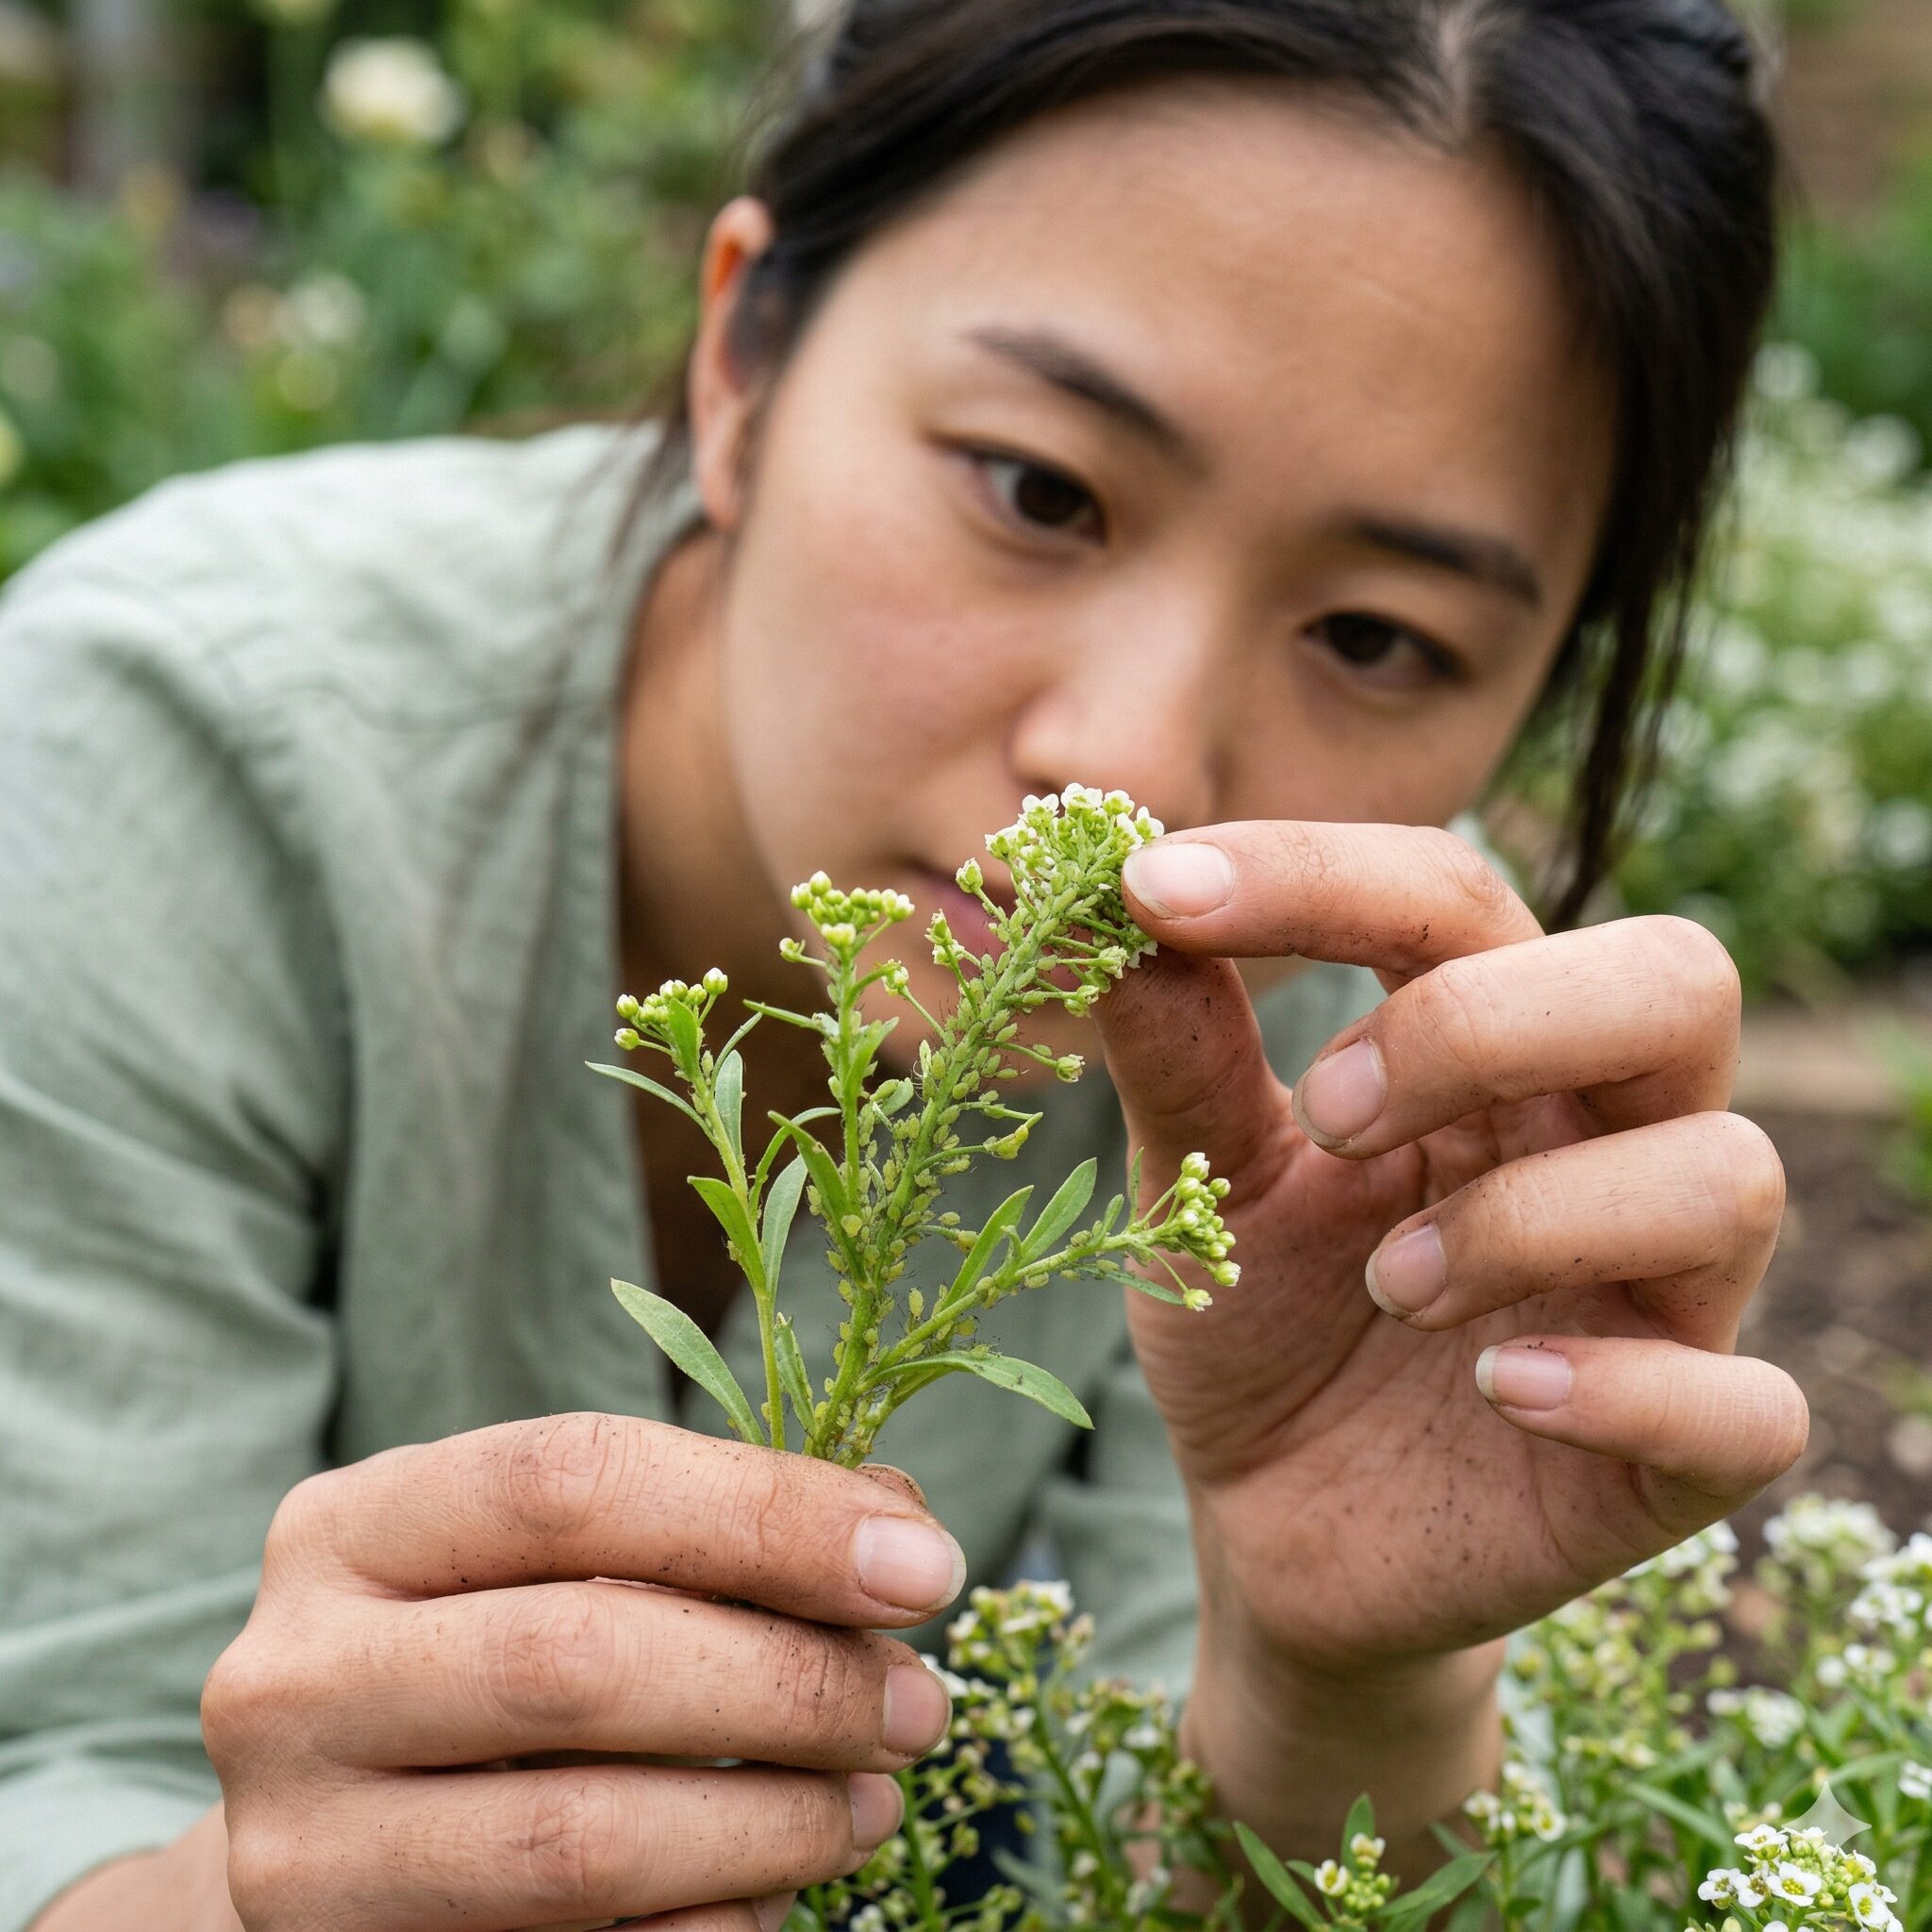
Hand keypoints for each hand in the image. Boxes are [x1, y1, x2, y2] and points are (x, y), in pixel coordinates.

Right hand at [198, 1415, 961, 1930]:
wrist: (336, 1829)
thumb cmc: (485, 1655)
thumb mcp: (561, 1560)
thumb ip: (711, 1526)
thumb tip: (898, 1533)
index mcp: (353, 1525)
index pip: (574, 1478)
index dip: (766, 1516)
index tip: (922, 1565)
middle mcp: (295, 1677)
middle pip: (579, 1658)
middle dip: (790, 1683)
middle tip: (914, 1704)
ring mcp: (302, 1850)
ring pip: (579, 1839)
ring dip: (773, 1824)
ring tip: (872, 1802)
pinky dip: (711, 1929)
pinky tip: (775, 1891)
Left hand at [1094, 821, 1807, 1676]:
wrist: (1275, 1529)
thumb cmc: (1257, 1324)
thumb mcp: (1199, 1188)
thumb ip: (1179, 1055)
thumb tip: (1123, 900)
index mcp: (1490, 1055)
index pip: (1458, 897)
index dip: (1316, 873)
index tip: (1155, 890)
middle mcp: (1604, 1143)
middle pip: (1673, 981)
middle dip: (1489, 1022)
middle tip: (1328, 1116)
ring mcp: (1660, 1298)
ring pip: (1725, 1174)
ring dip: (1533, 1215)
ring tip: (1393, 1288)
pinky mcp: (1680, 1457)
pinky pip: (1749, 1407)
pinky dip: (1627, 1389)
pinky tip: (1496, 1388)